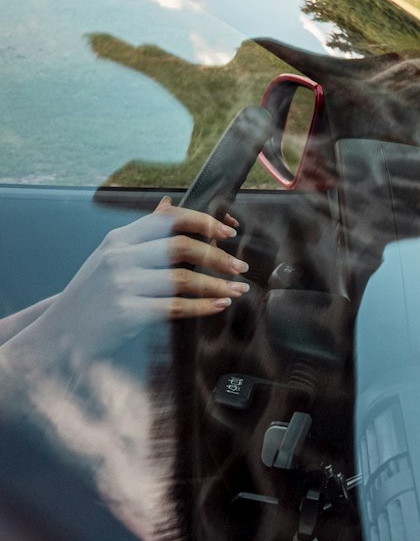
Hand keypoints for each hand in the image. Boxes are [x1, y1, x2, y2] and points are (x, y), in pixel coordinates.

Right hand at [31, 197, 251, 362]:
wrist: (58, 335)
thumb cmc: (90, 294)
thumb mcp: (110, 256)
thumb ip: (142, 232)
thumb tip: (168, 204)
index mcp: (120, 238)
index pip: (170, 219)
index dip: (204, 222)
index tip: (228, 232)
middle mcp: (120, 257)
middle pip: (181, 247)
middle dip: (217, 256)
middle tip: (240, 265)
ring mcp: (122, 284)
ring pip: (183, 279)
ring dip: (217, 284)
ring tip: (238, 288)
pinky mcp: (126, 313)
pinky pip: (175, 307)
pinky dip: (202, 306)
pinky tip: (219, 305)